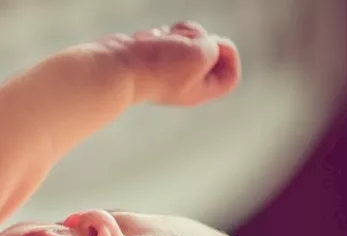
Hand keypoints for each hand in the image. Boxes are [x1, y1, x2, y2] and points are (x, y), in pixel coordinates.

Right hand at [98, 21, 240, 106]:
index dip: (229, 55)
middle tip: (187, 39)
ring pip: (187, 41)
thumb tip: (202, 42)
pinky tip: (149, 40)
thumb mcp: (199, 53)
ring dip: (180, 33)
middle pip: (209, 54)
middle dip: (200, 38)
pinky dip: (161, 34)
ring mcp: (166, 70)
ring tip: (165, 38)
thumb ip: (213, 46)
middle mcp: (184, 83)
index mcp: (199, 91)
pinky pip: (165, 38)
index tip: (215, 43)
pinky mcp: (150, 58)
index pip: (229, 77)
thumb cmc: (157, 66)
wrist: (116, 67)